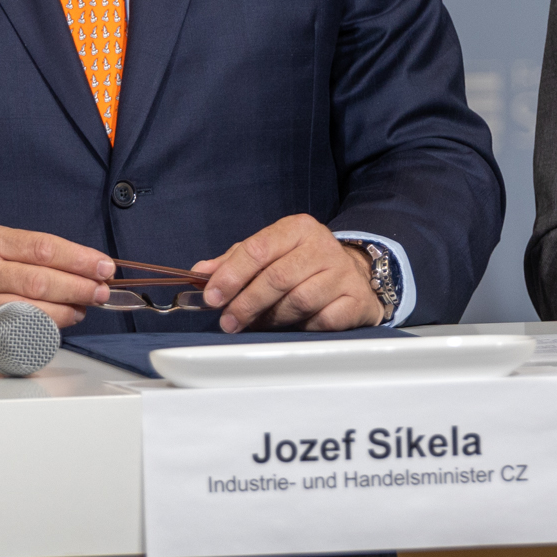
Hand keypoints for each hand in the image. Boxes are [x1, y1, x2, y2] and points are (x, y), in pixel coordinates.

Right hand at [0, 226, 116, 326]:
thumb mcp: (3, 245)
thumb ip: (42, 255)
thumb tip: (90, 271)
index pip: (43, 248)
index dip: (78, 259)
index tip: (103, 266)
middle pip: (39, 280)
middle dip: (78, 286)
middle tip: (101, 291)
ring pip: (30, 307)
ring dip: (66, 309)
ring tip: (83, 307)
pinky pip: (18, 327)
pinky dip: (46, 325)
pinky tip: (60, 321)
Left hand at [194, 215, 385, 333]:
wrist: (355, 274)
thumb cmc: (303, 263)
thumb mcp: (270, 253)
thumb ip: (234, 261)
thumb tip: (200, 272)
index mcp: (297, 228)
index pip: (258, 249)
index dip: (231, 275)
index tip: (212, 297)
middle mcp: (322, 246)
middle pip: (277, 278)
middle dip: (246, 303)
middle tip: (228, 321)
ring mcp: (342, 273)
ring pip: (298, 302)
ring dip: (271, 318)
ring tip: (258, 323)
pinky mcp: (355, 300)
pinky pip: (322, 320)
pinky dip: (303, 327)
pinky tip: (295, 325)